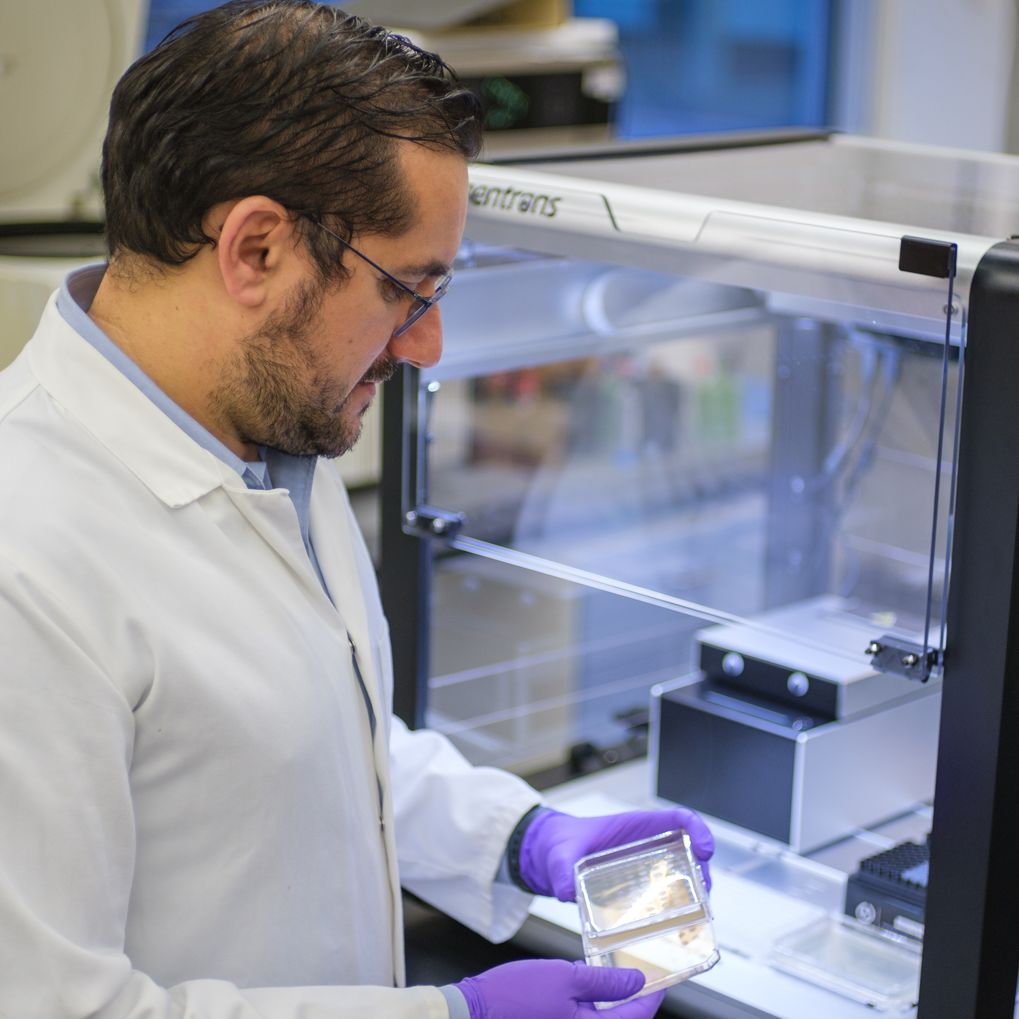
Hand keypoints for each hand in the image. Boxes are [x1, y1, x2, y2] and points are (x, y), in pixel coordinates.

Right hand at [456, 958, 664, 1018]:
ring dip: (614, 1004)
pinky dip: (593, 1008)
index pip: (636, 1018)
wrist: (476, 1012)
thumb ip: (604, 980)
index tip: (662, 978)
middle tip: (640, 975)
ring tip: (617, 977)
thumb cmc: (517, 995)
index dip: (652, 997)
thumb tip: (637, 981)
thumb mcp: (565, 977)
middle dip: (635, 1002)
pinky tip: (589, 988)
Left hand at [519, 807, 713, 900]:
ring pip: (682, 873)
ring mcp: (644, 866)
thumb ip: (562, 867)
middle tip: (704, 893)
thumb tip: (567, 890)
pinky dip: (678, 906)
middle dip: (703, 869)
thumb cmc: (560, 843)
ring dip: (695, 891)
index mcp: (635, 826)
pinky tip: (678, 925)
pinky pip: (666, 893)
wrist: (550, 854)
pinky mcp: (638, 886)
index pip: (677, 819)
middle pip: (688, 850)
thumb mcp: (560, 853)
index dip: (698, 828)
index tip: (705, 849)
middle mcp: (646, 845)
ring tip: (697, 913)